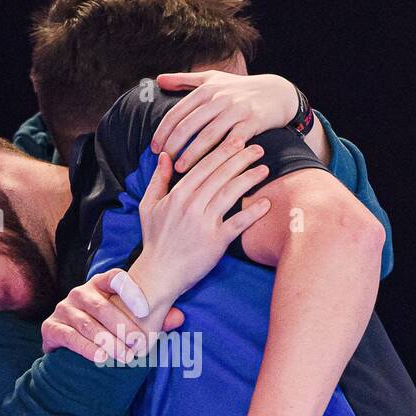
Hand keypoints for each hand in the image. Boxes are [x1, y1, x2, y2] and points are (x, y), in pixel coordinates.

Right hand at [41, 269, 183, 363]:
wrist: (67, 346)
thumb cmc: (105, 329)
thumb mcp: (127, 322)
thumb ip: (152, 319)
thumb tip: (179, 317)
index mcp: (100, 285)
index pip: (114, 277)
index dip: (129, 289)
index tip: (144, 309)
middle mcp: (80, 293)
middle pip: (101, 306)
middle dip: (122, 327)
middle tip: (140, 345)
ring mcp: (64, 309)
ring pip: (88, 324)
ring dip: (108, 342)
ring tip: (125, 357)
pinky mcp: (51, 327)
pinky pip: (70, 337)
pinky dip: (87, 349)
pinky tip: (101, 359)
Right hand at [130, 142, 270, 310]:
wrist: (158, 274)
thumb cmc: (154, 240)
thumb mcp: (148, 206)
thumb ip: (158, 179)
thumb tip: (165, 155)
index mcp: (177, 195)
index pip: (204, 165)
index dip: (223, 151)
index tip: (237, 140)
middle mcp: (191, 206)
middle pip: (221, 175)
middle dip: (241, 158)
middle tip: (258, 148)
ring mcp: (204, 223)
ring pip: (231, 193)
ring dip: (250, 178)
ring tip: (265, 169)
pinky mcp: (216, 242)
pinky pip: (238, 222)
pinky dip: (253, 212)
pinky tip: (266, 203)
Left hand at [152, 71, 299, 171]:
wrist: (277, 93)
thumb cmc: (240, 88)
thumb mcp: (212, 78)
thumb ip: (184, 80)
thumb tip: (158, 80)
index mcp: (206, 89)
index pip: (178, 112)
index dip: (163, 131)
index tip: (154, 148)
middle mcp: (219, 98)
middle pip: (189, 125)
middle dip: (173, 145)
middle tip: (163, 162)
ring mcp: (236, 110)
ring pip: (208, 135)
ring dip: (192, 154)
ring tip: (179, 169)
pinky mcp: (252, 122)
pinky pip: (232, 143)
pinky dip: (219, 157)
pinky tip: (210, 170)